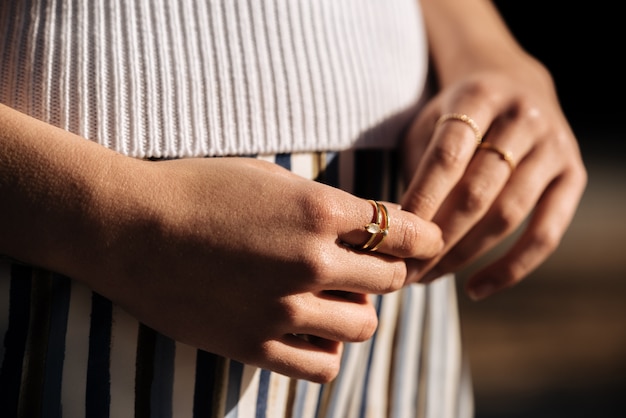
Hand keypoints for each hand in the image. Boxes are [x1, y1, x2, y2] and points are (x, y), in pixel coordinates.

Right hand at [71, 157, 442, 382]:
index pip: (404, 231)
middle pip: (390, 280)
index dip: (423, 237)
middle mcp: (311, 262)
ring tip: (335, 298)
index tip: (422, 241)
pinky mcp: (254, 345)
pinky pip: (322, 365)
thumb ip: (322, 204)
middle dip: (389, 271)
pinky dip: (328, 349)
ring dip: (360, 310)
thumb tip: (361, 225)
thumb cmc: (196, 189)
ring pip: (363, 326)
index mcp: (318, 212)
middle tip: (368, 266)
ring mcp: (283, 310)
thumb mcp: (269, 178)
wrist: (129, 227)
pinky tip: (312, 331)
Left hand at [400, 56, 586, 299]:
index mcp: (479, 97)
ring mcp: (554, 146)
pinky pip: (546, 234)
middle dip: (438, 237)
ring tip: (430, 278)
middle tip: (407, 269)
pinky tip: (476, 288)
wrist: (516, 88)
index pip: (447, 157)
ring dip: (465, 255)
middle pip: (478, 191)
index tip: (395, 239)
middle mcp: (523, 117)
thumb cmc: (457, 118)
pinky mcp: (574, 175)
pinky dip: (511, 268)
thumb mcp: (429, 124)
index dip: (421, 202)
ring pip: (508, 214)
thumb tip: (398, 230)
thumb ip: (417, 167)